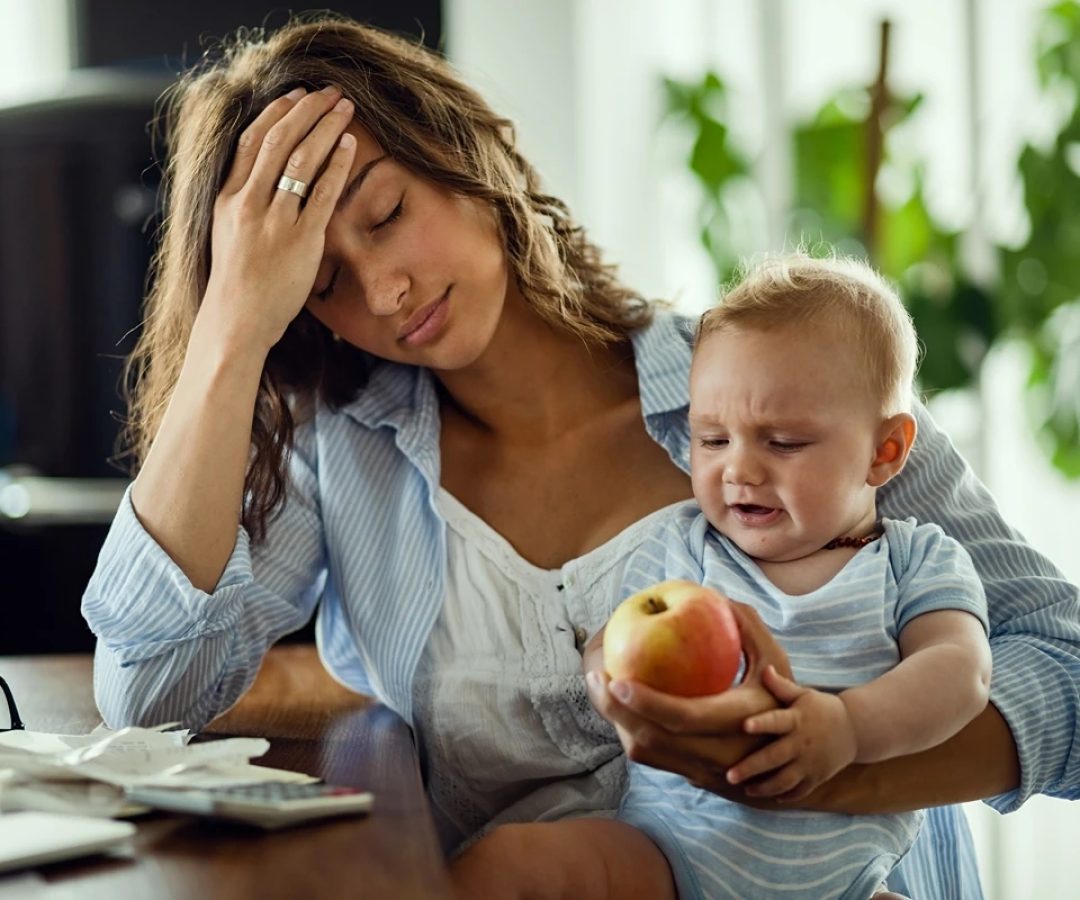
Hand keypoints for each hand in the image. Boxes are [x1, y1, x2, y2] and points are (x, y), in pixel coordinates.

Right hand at [201, 85, 357, 351]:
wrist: (238, 321)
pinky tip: (349, 145)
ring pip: (301, 159)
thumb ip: (241, 202)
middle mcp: (248, 203)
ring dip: (326, 127)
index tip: (297, 94)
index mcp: (227, 197)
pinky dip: (336, 164)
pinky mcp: (300, 240)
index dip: (276, 112)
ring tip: (345, 107)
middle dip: (307, 109)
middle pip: (279, 140)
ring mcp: (274, 221)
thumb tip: (260, 177)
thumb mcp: (227, 232)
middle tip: (331, 92)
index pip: (251, 140)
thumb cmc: (237, 282)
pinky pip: (322, 193)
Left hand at [584, 601, 792, 798]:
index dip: (647, 701)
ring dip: (617, 723)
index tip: (618, 677)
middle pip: (652, 740)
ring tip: (599, 688)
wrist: (797, 761)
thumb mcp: (775, 663)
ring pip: (645, 753)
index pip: (683, 717)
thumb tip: (714, 594)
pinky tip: (617, 703)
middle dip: (616, 712)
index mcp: (738, 724)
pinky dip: (628, 731)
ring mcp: (703, 772)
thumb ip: (748, 627)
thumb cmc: (784, 698)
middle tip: (595, 678)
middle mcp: (718, 755)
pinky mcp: (691, 777)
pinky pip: (649, 757)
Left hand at [726, 665, 856, 801]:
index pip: (776, 721)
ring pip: (785, 780)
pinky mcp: (817, 777)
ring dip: (764, 787)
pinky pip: (800, 791)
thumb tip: (764, 668)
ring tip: (746, 789)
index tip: (744, 725)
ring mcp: (810, 763)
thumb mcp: (803, 695)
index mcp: (796, 720)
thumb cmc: (821, 708)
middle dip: (751, 768)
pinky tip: (769, 797)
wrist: (855, 730)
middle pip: (774, 758)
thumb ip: (781, 686)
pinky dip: (786, 796)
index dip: (761, 723)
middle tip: (729, 775)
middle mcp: (802, 743)